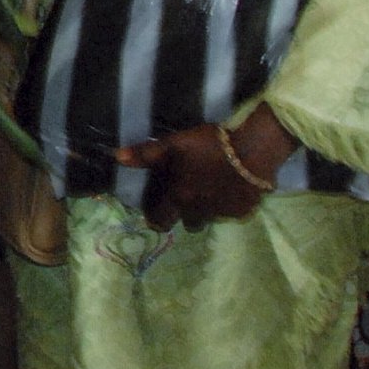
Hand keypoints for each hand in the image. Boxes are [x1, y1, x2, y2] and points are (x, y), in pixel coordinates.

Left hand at [114, 108, 293, 230]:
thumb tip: (117, 157)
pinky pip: (231, 213)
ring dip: (206, 211)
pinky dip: (228, 205)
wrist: (251, 149)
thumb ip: (145, 154)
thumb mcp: (172, 144)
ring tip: (208, 193)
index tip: (156, 212)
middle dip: (184, 216)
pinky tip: (230, 189)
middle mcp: (200, 211)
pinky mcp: (244, 210)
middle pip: (189, 224)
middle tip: (185, 200)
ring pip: (210, 219)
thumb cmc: (207, 145)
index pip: (161, 221)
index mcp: (179, 198)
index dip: (156, 219)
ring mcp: (224, 213)